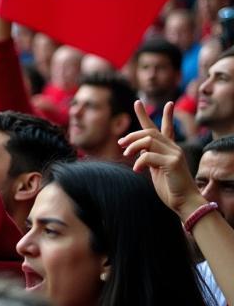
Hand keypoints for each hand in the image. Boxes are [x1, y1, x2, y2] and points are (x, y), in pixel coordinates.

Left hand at [118, 101, 204, 219]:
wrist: (185, 203)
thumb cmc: (170, 188)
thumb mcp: (155, 169)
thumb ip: (149, 157)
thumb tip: (136, 148)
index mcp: (169, 149)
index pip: (159, 127)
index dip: (146, 115)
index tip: (137, 102)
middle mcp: (173, 148)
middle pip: (149, 131)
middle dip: (132, 135)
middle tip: (120, 144)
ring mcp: (175, 154)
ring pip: (148, 140)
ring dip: (133, 147)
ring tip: (126, 156)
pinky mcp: (173, 162)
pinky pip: (149, 155)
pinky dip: (139, 162)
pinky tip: (137, 170)